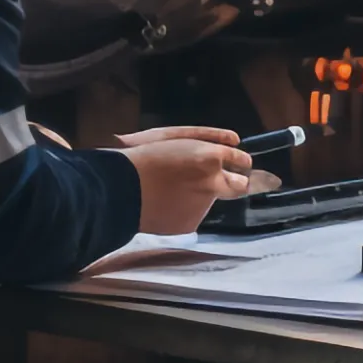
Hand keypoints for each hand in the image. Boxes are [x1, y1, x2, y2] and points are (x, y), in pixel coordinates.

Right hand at [113, 127, 252, 234]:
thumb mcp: (179, 138)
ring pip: (210, 200)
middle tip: (230, 182)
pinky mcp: (189, 223)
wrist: (120, 188)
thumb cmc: (144, 156)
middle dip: (240, 183)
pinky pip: (192, 215)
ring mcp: (202, 205)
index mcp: (210, 157)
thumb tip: (233, 142)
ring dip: (199, 196)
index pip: (241, 160)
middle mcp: (213, 181)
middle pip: (242, 186)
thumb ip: (208, 142)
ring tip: (171, 191)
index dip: (242, 161)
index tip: (243, 164)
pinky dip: (183, 211)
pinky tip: (164, 205)